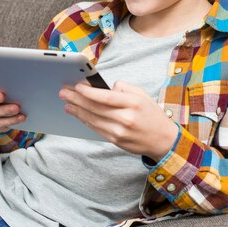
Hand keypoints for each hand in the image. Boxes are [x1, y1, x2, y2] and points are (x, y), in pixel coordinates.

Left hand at [59, 80, 177, 160]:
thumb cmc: (152, 114)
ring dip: (77, 110)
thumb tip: (104, 87)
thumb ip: (124, 88)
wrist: (162, 140)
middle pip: (95, 108)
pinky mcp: (115, 140)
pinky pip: (96, 129)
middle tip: (64, 92)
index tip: (77, 86)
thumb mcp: (143, 95)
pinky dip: (85, 120)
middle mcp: (125, 118)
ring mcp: (119, 132)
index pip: (106, 97)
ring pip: (93, 119)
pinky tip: (78, 114)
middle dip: (77, 99)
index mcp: (133, 103)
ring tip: (67, 103)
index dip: (89, 92)